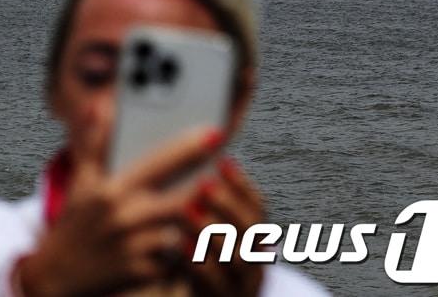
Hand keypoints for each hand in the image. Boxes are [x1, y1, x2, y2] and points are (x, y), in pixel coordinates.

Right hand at [15, 125, 222, 296]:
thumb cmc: (73, 224)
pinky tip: (198, 243)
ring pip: (185, 231)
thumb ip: (93, 142)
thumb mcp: (80, 181)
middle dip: (209, 187)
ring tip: (221, 209)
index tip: (216, 134)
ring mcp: (133, 247)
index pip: (158, 163)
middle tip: (230, 176)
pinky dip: (190, 252)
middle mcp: (123, 216)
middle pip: (182, 198)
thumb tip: (99, 105)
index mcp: (110, 189)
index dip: (189, 147)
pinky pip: (178, 260)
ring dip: (204, 221)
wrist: (57, 275)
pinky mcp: (142, 273)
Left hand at [186, 158, 265, 296]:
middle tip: (203, 184)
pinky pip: (216, 285)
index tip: (223, 161)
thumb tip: (193, 154)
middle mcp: (252, 262)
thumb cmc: (190, 264)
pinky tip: (180, 245)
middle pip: (252, 231)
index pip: (257, 207)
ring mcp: (241, 285)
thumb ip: (200, 203)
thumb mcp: (200, 232)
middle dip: (229, 205)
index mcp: (250, 239)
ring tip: (188, 211)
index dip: (241, 183)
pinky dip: (200, 263)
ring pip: (238, 258)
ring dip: (213, 231)